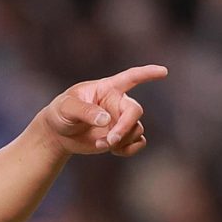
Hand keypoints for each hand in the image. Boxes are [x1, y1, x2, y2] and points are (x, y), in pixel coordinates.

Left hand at [40, 64, 166, 156]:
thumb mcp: (66, 108)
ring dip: (121, 140)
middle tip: (111, 139)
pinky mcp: (121, 136)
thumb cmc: (61, 114)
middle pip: (135, 111)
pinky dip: (129, 149)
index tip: (163, 71)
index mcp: (106, 89)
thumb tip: (105, 119)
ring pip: (137, 129)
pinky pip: (138, 142)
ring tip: (101, 144)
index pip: (130, 77)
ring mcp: (120, 120)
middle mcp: (117, 103)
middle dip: (125, 127)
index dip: (147, 74)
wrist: (58, 135)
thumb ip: (84, 111)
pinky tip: (113, 150)